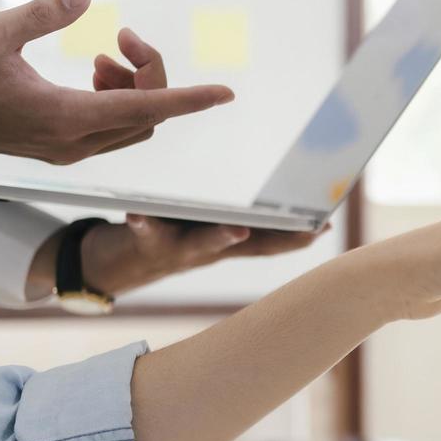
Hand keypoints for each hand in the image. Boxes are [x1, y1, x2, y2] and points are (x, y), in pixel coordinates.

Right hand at [0, 0, 232, 162]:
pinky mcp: (59, 148)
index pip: (146, 109)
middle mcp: (75, 143)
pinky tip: (94, 73)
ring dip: (134, 88)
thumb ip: (44, 12)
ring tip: (106, 55)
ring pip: (133, 125)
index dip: (189, 98)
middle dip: (151, 75)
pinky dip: (118, 100)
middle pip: (147, 115)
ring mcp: (68, 150)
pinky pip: (113, 128)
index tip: (225, 93)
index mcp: (65, 118)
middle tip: (124, 38)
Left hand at [27, 215, 328, 300]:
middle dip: (280, 237)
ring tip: (237, 228)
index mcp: (227, 238)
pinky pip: (145, 233)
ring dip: (221, 237)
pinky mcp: (145, 244)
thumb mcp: (201, 222)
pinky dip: (143, 224)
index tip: (328, 221)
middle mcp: (210, 249)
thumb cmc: (167, 233)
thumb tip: (268, 175)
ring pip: (205, 244)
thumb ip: (230, 207)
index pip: (271, 238)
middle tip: (307, 230)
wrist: (111, 265)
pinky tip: (137, 213)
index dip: (300, 233)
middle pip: (250, 245)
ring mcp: (180, 250)